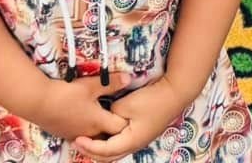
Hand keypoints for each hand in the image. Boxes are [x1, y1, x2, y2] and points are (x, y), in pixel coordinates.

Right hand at [31, 75, 128, 142]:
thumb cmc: (64, 94)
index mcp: (98, 122)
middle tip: (119, 116)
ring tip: (104, 119)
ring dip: (101, 131)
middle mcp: (89, 133)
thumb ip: (110, 82)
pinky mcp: (65, 135)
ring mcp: (77, 136)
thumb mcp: (90, 85)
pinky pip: (82, 137)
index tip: (129, 110)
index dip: (126, 119)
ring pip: (95, 138)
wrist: (37, 102)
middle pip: (109, 137)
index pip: (120, 127)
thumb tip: (128, 78)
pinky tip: (85, 120)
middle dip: (115, 128)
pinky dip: (87, 131)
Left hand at [74, 79, 188, 159]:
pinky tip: (101, 135)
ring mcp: (139, 141)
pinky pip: (121, 144)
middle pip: (109, 157)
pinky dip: (108, 143)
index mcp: (131, 141)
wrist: (173, 94)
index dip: (89, 146)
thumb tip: (106, 117)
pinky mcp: (140, 134)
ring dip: (100, 149)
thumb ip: (111, 115)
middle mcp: (135, 145)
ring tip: (86, 142)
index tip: (77, 139)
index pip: (105, 150)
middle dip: (92, 152)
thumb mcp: (125, 105)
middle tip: (77, 143)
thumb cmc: (151, 100)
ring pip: (115, 152)